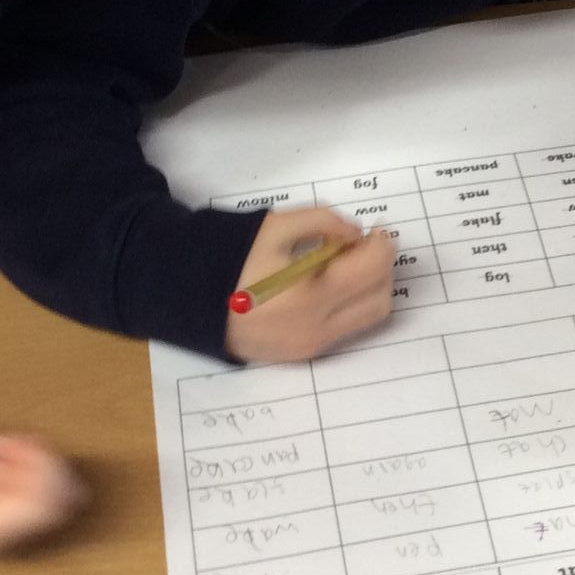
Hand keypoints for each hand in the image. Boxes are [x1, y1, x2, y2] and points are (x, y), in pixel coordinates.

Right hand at [0, 423, 84, 559]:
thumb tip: (13, 478)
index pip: (37, 509)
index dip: (41, 470)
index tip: (16, 442)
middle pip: (56, 505)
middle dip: (40, 464)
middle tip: (5, 441)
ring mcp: (4, 534)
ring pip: (58, 499)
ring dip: (37, 464)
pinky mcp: (9, 520)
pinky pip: (44, 495)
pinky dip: (33, 468)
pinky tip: (6, 454)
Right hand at [225, 206, 394, 363]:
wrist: (193, 302)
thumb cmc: (233, 260)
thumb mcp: (275, 226)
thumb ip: (322, 220)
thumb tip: (354, 234)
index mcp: (311, 295)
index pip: (373, 271)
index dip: (382, 245)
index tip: (375, 231)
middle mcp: (318, 328)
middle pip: (379, 297)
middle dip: (380, 268)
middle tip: (363, 246)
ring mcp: (313, 345)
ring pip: (369, 317)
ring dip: (370, 288)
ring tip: (348, 265)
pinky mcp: (305, 353)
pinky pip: (346, 328)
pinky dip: (350, 304)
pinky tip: (328, 285)